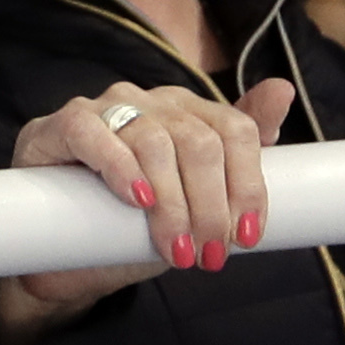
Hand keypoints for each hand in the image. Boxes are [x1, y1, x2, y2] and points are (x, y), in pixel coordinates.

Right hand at [0, 77, 294, 344]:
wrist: (68, 254)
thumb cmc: (136, 221)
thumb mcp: (197, 200)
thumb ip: (241, 153)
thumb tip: (283, 90)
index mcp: (190, 111)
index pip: (235, 131)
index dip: (248, 184)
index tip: (247, 237)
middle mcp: (152, 101)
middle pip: (199, 142)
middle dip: (211, 207)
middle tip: (209, 254)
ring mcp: (106, 108)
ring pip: (154, 142)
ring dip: (172, 204)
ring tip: (176, 250)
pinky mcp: (61, 125)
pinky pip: (92, 133)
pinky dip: (119, 166)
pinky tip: (137, 199)